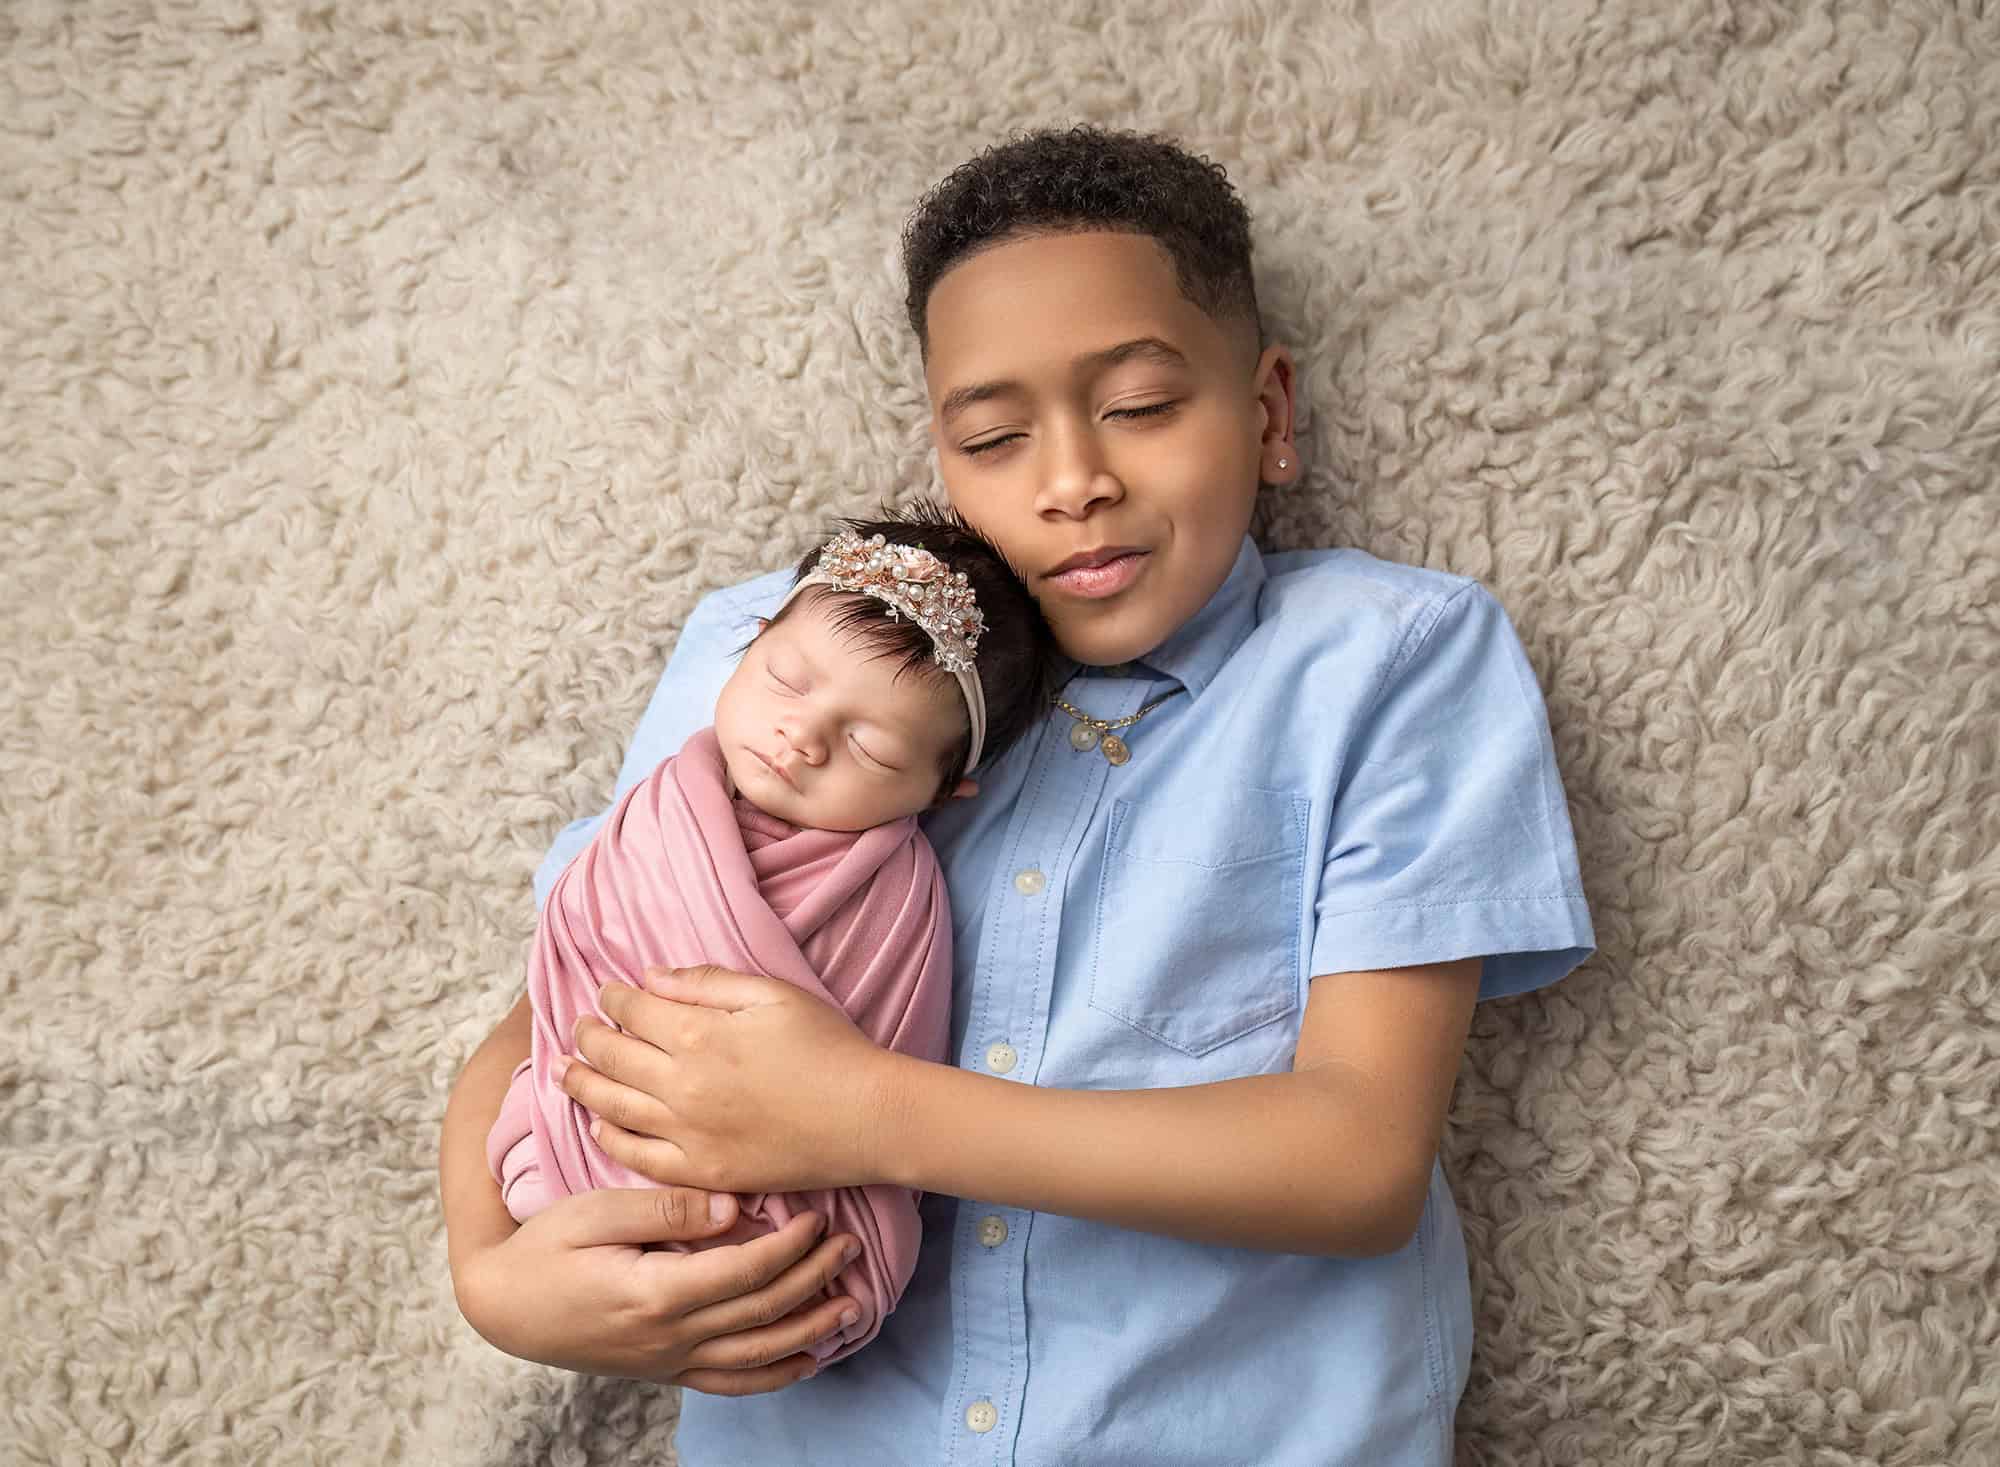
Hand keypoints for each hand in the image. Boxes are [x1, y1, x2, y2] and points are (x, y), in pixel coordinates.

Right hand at [452, 1185, 862, 1393]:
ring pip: (756, 1354)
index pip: (745, 1271)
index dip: (790, 1246)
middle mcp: (670, 1336)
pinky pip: (729, 1382)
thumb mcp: (595, 1211)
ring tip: (850, 1304)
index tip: (819, 1217)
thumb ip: (665, 1208)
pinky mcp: (663, 1369)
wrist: (502, 1306)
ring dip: (808, 1329)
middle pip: (762, 1311)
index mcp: (657, 1292)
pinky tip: (806, 1359)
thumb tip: (732, 1207)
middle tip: (851, 1246)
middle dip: (814, 1278)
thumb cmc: (546, 1247)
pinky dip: (773, 1374)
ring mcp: (668, 1360)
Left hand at [561, 965, 894, 1194]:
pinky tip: (598, 1123)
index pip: (633, 1009)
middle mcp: (681, 1085)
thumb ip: (706, 983)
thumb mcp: (772, 994)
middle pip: (612, 1056)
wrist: (867, 1118)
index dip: (612, 997)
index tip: (606, 992)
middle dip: (588, 1036)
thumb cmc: (828, 1047)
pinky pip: (637, 1157)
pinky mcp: (702, 1172)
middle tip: (577, 1027)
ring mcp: (687, 1133)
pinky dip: (610, 1137)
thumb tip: (650, 977)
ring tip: (563, 1071)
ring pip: (612, 1105)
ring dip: (581, 1083)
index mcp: (699, 1033)